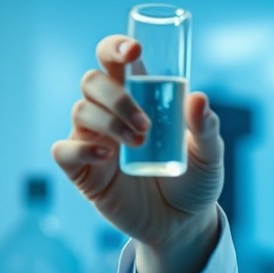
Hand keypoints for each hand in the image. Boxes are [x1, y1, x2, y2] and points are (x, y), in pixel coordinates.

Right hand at [51, 34, 223, 263]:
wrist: (182, 225)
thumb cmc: (194, 180)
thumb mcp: (210, 154)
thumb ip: (206, 128)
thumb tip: (198, 99)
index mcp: (140, 97)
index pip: (114, 60)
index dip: (115, 47)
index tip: (134, 51)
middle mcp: (111, 113)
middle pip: (92, 81)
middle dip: (116, 95)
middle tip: (146, 124)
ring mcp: (94, 141)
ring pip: (80, 110)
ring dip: (109, 121)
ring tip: (139, 143)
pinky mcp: (84, 172)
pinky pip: (64, 150)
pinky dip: (80, 149)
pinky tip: (107, 156)